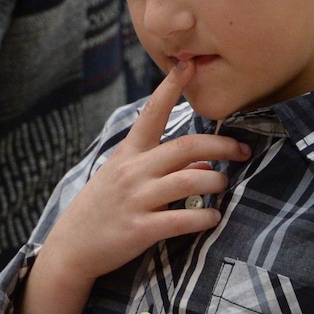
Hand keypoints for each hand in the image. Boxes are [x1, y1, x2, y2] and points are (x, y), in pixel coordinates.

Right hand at [16, 59, 250, 313]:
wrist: (71, 248)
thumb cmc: (103, 208)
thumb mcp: (126, 180)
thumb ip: (164, 169)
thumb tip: (205, 165)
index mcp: (129, 154)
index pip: (152, 114)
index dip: (170, 88)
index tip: (186, 65)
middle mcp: (132, 171)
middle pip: (185, 147)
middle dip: (220, 146)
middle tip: (242, 151)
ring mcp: (136, 200)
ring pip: (188, 180)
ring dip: (215, 181)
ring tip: (223, 185)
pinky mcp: (139, 229)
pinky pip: (181, 219)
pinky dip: (204, 217)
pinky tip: (213, 217)